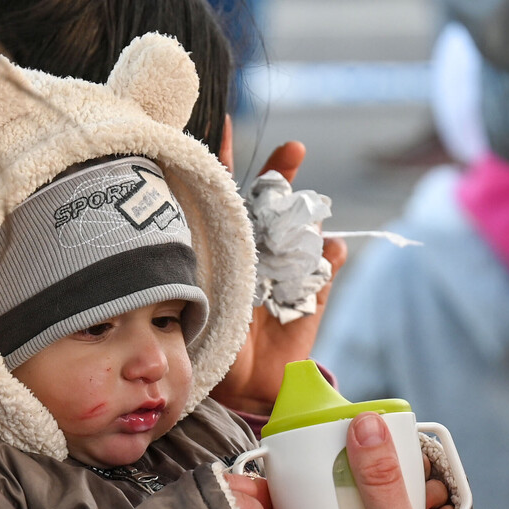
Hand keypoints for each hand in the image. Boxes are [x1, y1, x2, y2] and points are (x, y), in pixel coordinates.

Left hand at [213, 141, 347, 415]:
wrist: (241, 387)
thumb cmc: (208, 343)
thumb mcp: (192, 303)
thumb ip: (191, 276)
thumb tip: (176, 247)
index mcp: (224, 246)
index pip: (221, 194)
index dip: (223, 157)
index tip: (226, 121)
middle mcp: (256, 250)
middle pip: (272, 200)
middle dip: (283, 171)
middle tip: (294, 149)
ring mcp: (287, 269)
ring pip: (304, 226)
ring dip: (311, 211)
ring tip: (315, 202)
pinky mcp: (312, 293)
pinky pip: (328, 266)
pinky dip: (332, 255)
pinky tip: (332, 249)